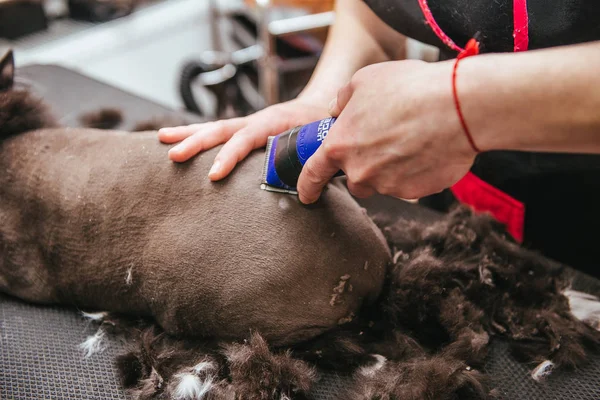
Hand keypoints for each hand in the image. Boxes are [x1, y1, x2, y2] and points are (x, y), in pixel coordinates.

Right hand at [158, 98, 327, 179]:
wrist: (322, 104)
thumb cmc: (323, 125)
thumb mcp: (323, 140)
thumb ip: (314, 158)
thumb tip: (309, 184)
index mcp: (275, 122)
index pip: (247, 138)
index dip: (229, 156)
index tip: (213, 175)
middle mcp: (256, 120)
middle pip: (221, 129)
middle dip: (195, 142)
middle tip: (173, 156)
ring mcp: (248, 123)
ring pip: (214, 127)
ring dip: (188, 133)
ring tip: (161, 138)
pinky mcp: (245, 129)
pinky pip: (218, 131)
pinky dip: (197, 135)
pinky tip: (178, 140)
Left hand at [296, 59, 476, 203]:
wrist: (457, 106)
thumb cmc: (409, 89)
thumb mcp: (364, 80)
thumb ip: (343, 99)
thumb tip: (337, 109)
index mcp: (340, 145)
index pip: (314, 173)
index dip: (307, 186)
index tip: (306, 195)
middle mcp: (361, 171)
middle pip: (355, 179)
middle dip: (364, 166)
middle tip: (384, 141)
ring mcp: (389, 185)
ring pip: (383, 183)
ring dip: (391, 168)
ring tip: (411, 138)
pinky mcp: (416, 191)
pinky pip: (410, 184)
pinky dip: (415, 171)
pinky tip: (428, 147)